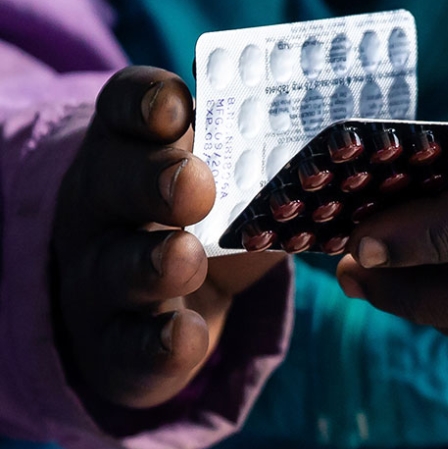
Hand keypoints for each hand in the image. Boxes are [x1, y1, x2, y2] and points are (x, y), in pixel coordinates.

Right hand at [53, 66, 286, 407]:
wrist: (156, 306)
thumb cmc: (208, 222)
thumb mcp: (234, 182)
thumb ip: (269, 159)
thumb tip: (344, 133)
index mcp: (136, 147)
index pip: (128, 108)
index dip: (148, 102)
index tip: (180, 106)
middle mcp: (106, 205)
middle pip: (115, 182)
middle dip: (152, 180)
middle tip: (196, 184)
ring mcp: (102, 277)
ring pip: (116, 266)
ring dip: (152, 262)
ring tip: (187, 258)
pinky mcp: (114, 344)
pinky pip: (128, 346)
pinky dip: (158, 342)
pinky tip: (185, 334)